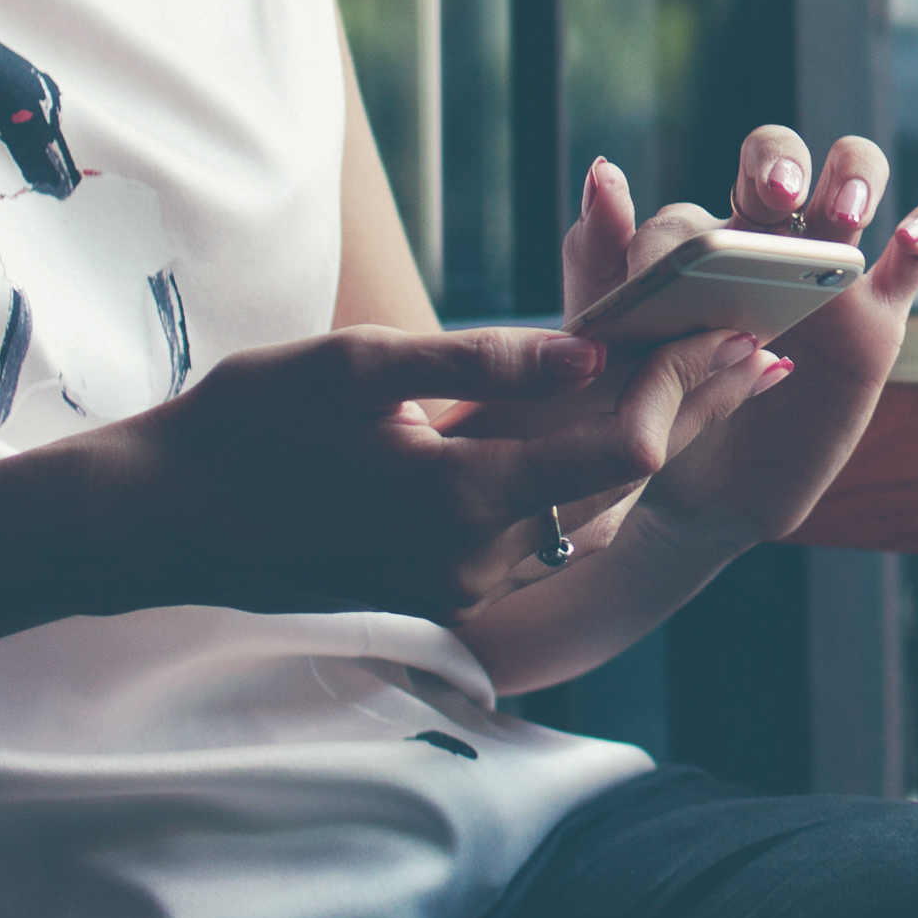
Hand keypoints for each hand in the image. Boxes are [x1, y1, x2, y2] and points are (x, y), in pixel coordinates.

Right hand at [72, 322, 779, 617]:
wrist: (155, 521)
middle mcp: (474, 562)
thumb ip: (478, 359)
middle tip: (762, 352)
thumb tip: (589, 350)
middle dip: (692, 413)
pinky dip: (585, 474)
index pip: (617, 452)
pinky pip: (537, 529)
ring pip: (585, 514)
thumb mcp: (357, 365)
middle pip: (620, 488)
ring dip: (648, 445)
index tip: (728, 331)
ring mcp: (457, 584)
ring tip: (710, 378)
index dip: (682, 388)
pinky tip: (614, 422)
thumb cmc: (243, 427)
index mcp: (460, 502)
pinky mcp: (438, 586)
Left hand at [559, 126, 917, 560]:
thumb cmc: (653, 416)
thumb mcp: (611, 352)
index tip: (664, 274)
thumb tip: (604, 172)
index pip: (689, 212)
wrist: (704, 499)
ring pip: (856, 175)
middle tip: (775, 195)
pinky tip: (908, 238)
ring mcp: (827, 271)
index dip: (678, 235)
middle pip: (779, 156)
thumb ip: (601, 266)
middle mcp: (763, 240)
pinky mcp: (880, 314)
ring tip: (845, 213)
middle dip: (777, 160)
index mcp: (694, 245)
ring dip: (852, 176)